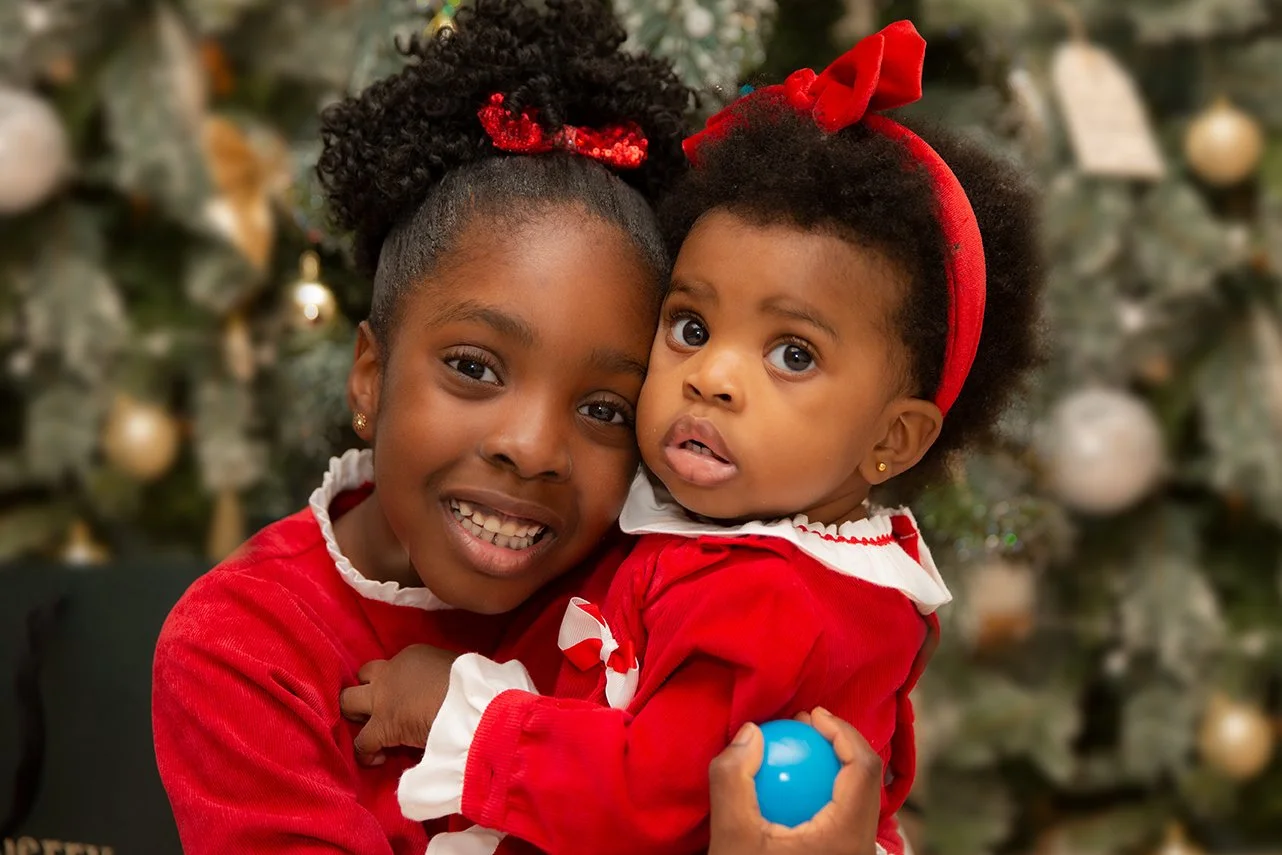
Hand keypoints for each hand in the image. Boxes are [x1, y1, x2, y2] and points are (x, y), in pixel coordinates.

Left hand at [339, 644, 458, 766]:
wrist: (470, 703)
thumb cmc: (472, 683)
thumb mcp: (454, 668)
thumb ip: (439, 676)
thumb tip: (442, 689)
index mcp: (412, 655)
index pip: (393, 666)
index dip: (395, 682)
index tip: (406, 697)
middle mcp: (390, 672)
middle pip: (362, 675)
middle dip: (366, 690)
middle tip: (378, 708)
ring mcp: (382, 698)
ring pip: (347, 701)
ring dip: (356, 715)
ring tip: (370, 729)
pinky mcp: (381, 726)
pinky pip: (361, 742)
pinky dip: (366, 752)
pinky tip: (377, 759)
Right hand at [708, 708, 881, 854]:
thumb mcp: (731, 837)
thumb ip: (733, 780)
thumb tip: (752, 732)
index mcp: (847, 837)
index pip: (865, 768)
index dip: (843, 732)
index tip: (811, 716)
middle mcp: (861, 848)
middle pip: (868, 781)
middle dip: (839, 743)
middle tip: (804, 726)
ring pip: (859, 800)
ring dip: (833, 767)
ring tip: (800, 751)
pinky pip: (846, 817)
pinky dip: (827, 792)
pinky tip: (794, 788)